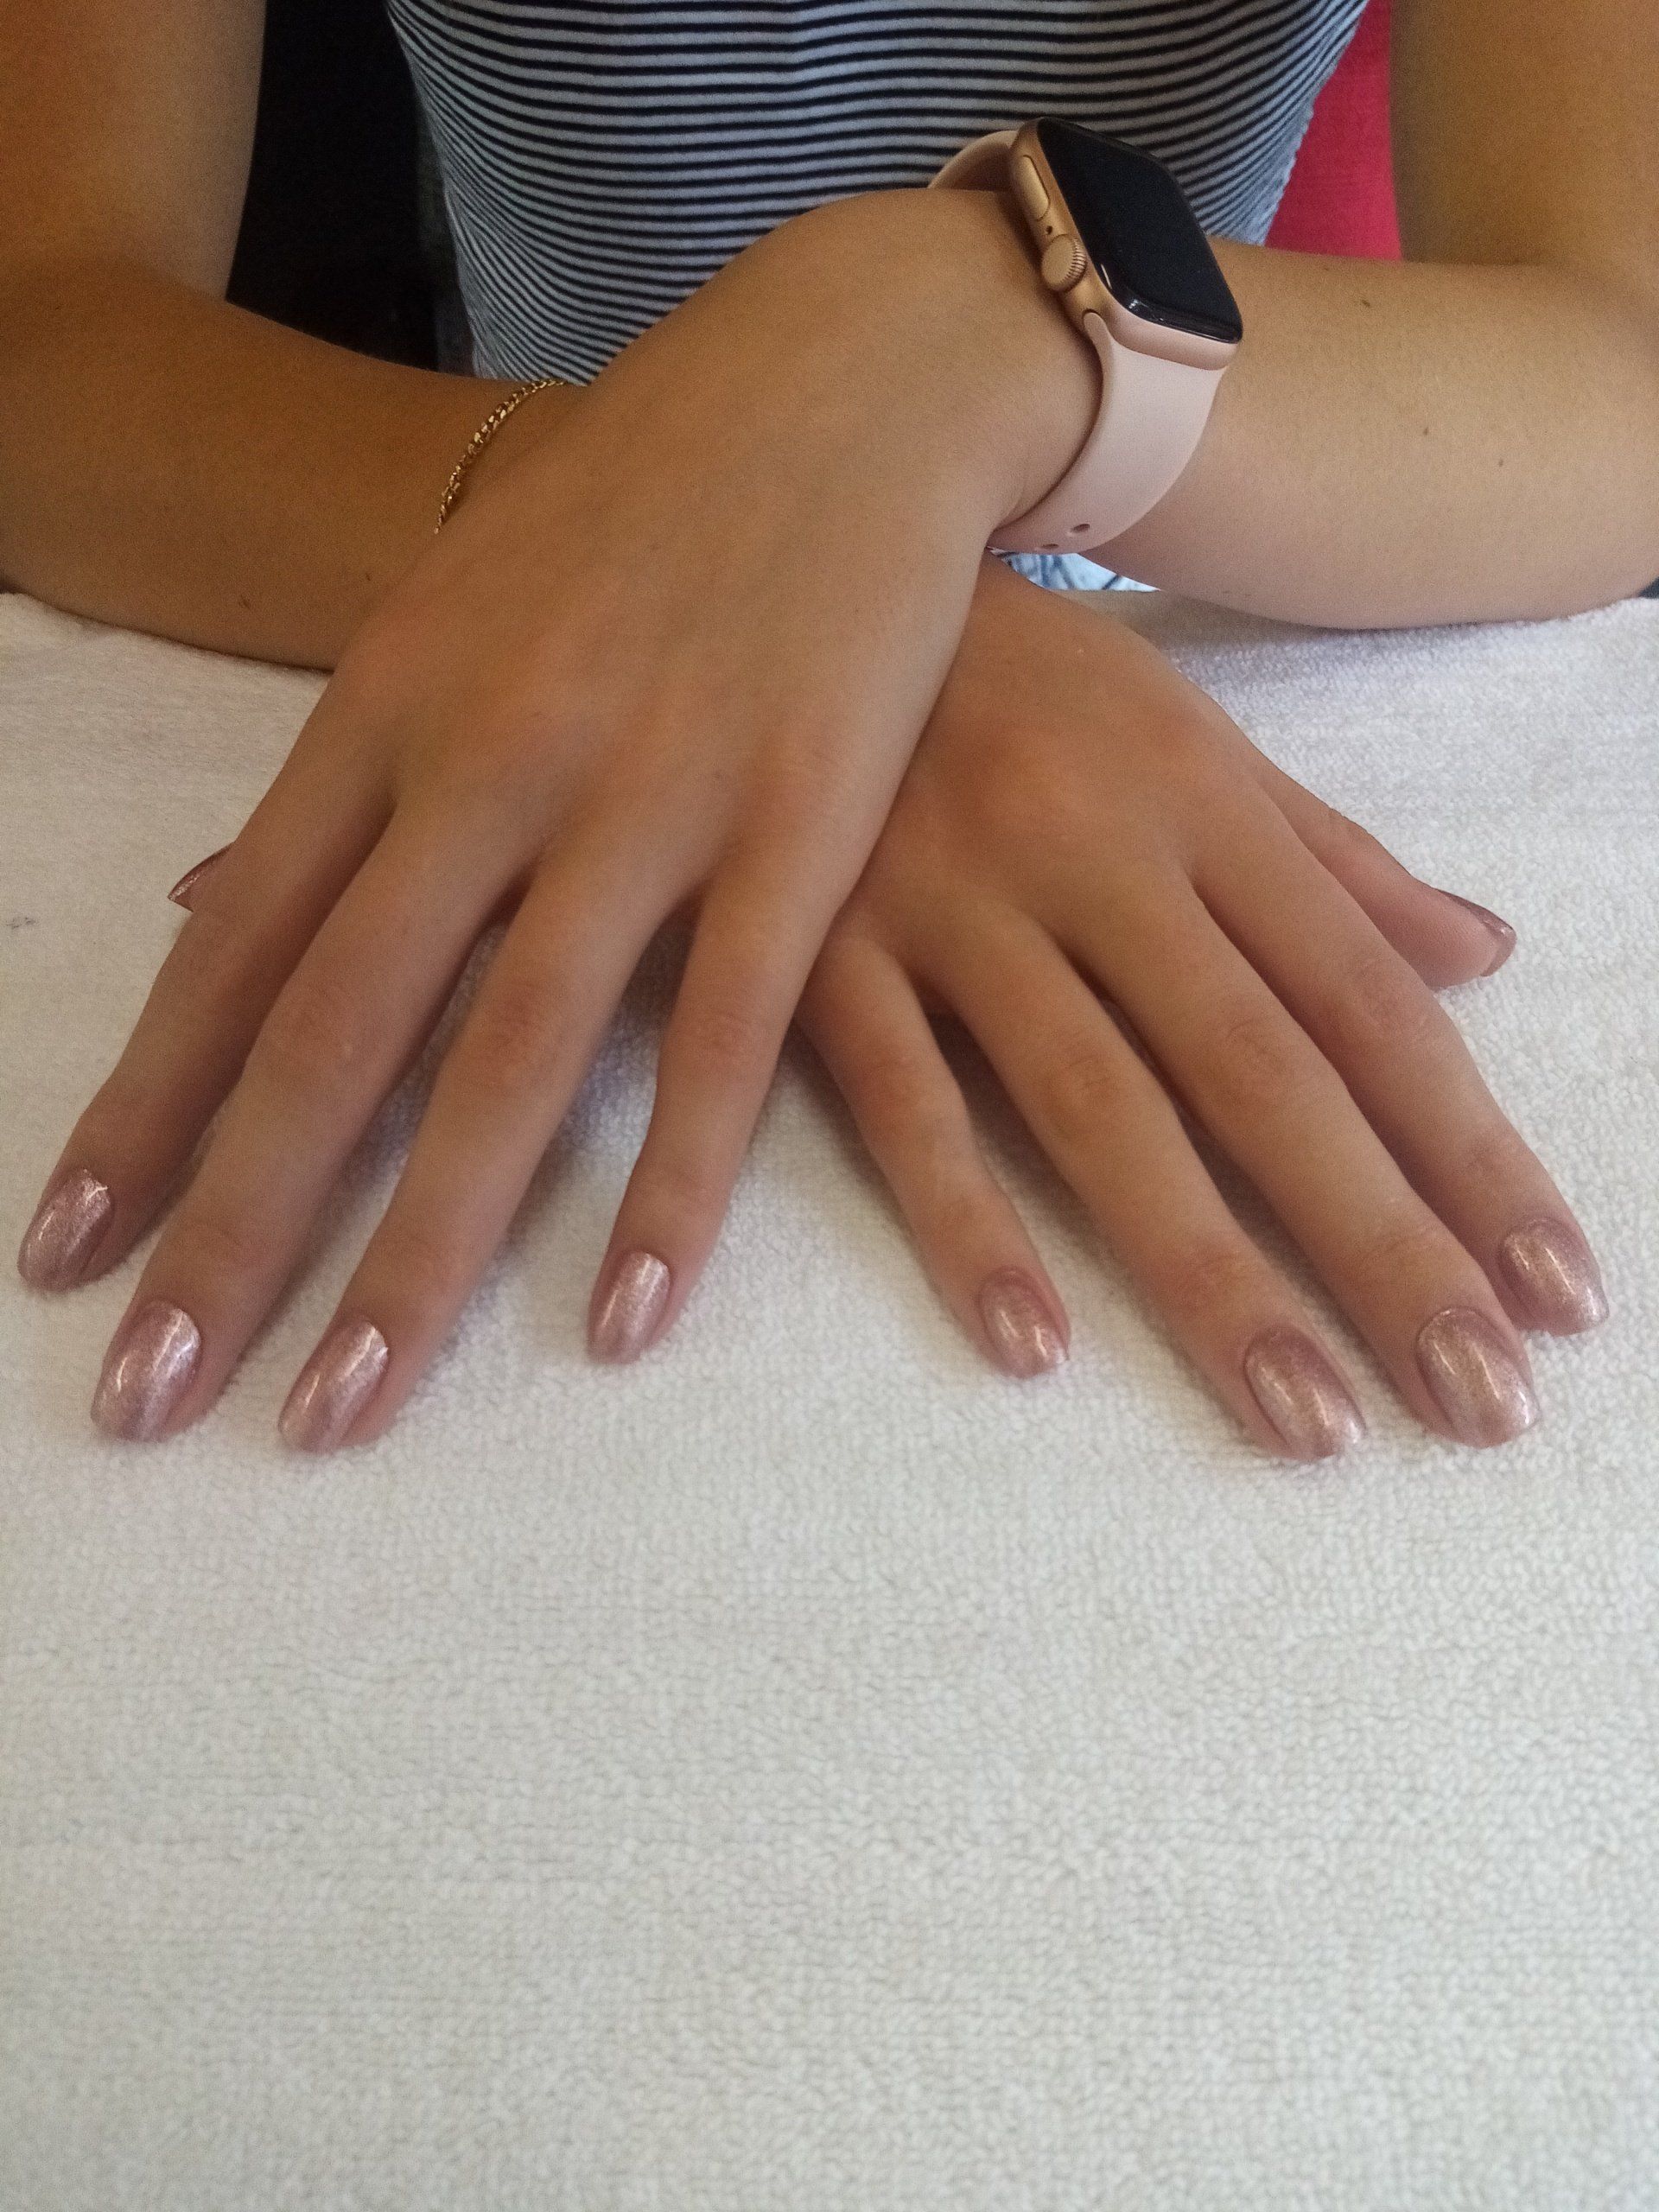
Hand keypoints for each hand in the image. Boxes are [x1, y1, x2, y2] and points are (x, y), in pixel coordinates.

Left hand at [14, 184, 1095, 1446]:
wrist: (842, 378)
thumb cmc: (633, 500)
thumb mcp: (453, 606)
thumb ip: (347, 768)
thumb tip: (214, 887)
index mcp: (387, 709)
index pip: (233, 951)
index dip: (141, 1115)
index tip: (61, 1259)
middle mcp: (489, 761)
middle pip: (338, 1031)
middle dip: (234, 1227)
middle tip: (150, 1398)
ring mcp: (648, 795)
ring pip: (512, 1059)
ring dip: (418, 1251)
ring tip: (340, 1411)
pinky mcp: (803, 826)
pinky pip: (730, 1036)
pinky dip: (675, 1183)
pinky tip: (619, 1319)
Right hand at [797, 556, 1605, 1456]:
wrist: (806, 558)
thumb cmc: (1020, 678)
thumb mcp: (1193, 738)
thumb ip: (1333, 860)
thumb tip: (1483, 957)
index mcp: (1207, 809)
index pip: (1367, 1007)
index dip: (1471, 1155)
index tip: (1556, 1297)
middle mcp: (1100, 861)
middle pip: (1264, 1077)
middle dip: (1382, 1248)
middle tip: (1479, 1404)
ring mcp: (957, 909)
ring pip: (1102, 1108)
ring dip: (1209, 1274)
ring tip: (1309, 1423)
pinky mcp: (823, 953)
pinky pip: (900, 1099)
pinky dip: (965, 1218)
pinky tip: (1032, 1345)